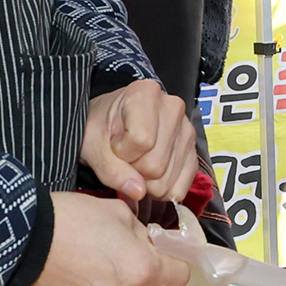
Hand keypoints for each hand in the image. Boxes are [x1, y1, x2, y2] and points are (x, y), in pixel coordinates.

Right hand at [25, 191, 190, 285]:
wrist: (25, 241)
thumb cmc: (72, 220)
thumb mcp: (119, 213)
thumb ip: (144, 234)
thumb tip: (153, 245)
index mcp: (144, 269)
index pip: (181, 276)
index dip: (176, 262)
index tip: (167, 255)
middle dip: (165, 284)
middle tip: (149, 266)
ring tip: (125, 279)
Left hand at [83, 82, 198, 203]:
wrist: (110, 127)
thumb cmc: (100, 129)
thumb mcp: (92, 146)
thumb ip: (110, 169)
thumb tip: (138, 191)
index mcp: (145, 94)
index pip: (141, 141)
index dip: (121, 153)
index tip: (113, 145)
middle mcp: (172, 107)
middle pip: (156, 164)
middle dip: (134, 170)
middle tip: (123, 157)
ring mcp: (186, 130)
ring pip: (167, 179)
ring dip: (146, 181)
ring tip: (136, 161)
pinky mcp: (192, 151)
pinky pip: (180, 186)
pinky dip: (161, 188)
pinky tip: (149, 174)